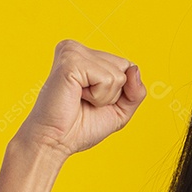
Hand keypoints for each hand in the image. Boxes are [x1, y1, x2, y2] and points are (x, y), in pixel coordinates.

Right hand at [16, 39, 146, 158]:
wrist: (55, 142)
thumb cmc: (81, 127)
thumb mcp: (119, 110)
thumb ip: (135, 91)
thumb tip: (134, 68)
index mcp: (85, 55)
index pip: (126, 67)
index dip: (120, 92)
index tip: (94, 101)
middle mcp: (77, 48)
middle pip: (125, 67)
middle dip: (113, 94)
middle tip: (86, 102)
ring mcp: (73, 52)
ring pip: (118, 75)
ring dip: (105, 97)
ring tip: (80, 99)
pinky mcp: (71, 61)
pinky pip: (107, 79)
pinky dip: (98, 96)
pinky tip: (77, 97)